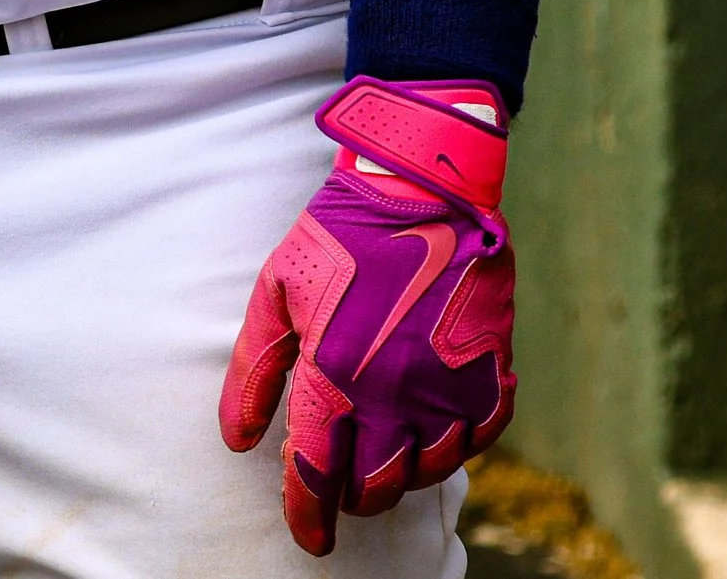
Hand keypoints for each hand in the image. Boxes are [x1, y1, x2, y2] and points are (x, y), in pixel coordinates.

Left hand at [220, 78, 514, 556]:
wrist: (423, 190)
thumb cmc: (339, 235)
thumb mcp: (276, 291)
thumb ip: (254, 369)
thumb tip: (236, 439)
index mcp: (335, 373)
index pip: (317, 472)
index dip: (308, 514)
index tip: (309, 536)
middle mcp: (396, 395)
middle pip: (374, 486)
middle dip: (350, 493)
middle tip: (338, 476)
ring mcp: (449, 390)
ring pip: (424, 472)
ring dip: (396, 472)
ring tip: (377, 445)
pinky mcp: (490, 378)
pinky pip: (474, 443)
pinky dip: (449, 447)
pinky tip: (428, 426)